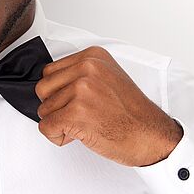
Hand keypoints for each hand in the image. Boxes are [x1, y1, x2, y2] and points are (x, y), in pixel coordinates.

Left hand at [35, 46, 182, 166]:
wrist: (151, 136)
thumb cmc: (132, 114)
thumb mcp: (108, 78)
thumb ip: (81, 75)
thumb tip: (54, 85)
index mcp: (93, 57)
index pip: (50, 72)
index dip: (59, 92)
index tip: (77, 102)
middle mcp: (87, 69)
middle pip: (43, 89)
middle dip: (55, 107)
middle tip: (79, 115)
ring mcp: (81, 90)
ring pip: (43, 110)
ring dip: (59, 123)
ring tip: (84, 125)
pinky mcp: (76, 113)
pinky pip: (46, 127)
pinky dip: (57, 137)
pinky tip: (78, 135)